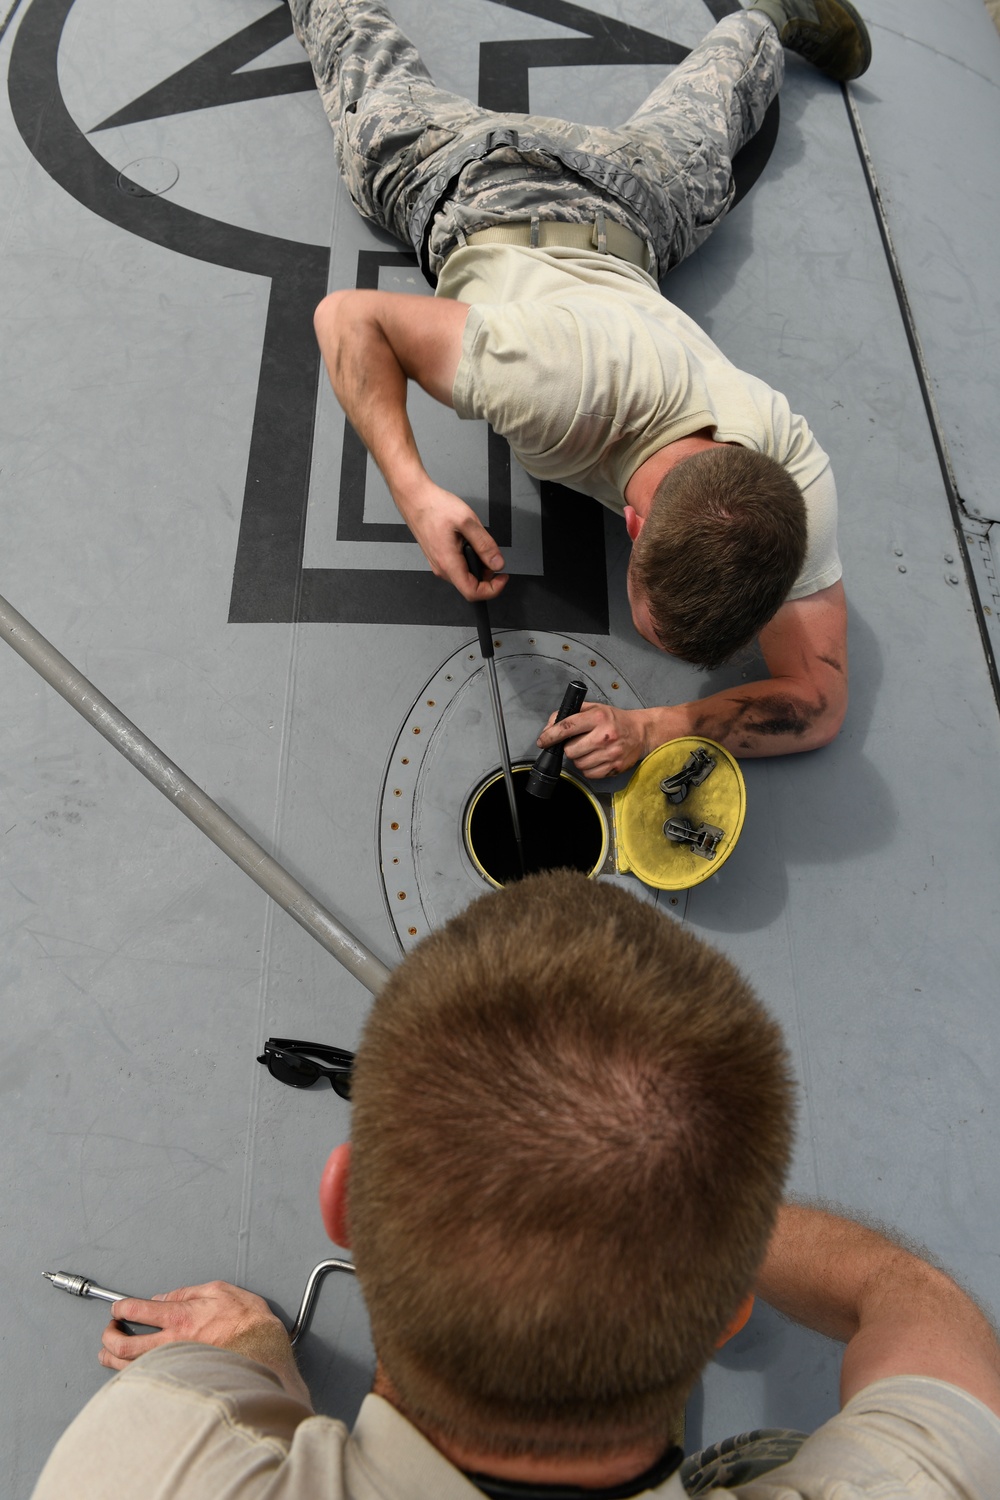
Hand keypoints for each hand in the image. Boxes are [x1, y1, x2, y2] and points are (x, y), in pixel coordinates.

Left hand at [99, 1281, 310, 1405]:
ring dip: (112, 1359)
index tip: (117, 1308)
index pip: (137, 1310)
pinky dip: (131, 1374)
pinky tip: (129, 1370)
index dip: (121, 1308)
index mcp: (179, 1316)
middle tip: (108, 1330)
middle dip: (108, 1336)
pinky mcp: (179, 1379)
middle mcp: (171, 1342)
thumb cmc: (246, 1322)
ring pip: (129, 1367)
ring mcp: (173, 1365)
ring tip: (107, 1353)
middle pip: (123, 1344)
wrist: (262, 1352)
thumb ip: (188, 1292)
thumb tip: (165, 1297)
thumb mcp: (219, 1290)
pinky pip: (146, 1379)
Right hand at [404, 483, 506, 601]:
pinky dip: (468, 559)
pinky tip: (467, 542)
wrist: (415, 499)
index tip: (502, 577)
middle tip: (491, 553)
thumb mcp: (467, 522)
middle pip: (470, 585)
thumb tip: (497, 563)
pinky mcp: (438, 558)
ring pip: (464, 576)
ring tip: (475, 542)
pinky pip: (457, 567)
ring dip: (477, 565)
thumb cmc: (435, 507)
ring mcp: (438, 564)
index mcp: (448, 563)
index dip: (492, 589)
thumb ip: (484, 545)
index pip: (473, 592)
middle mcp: (441, 568)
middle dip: (486, 574)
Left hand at [537, 702, 648, 778]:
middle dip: (570, 747)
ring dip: (579, 758)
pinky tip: (596, 758)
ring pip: (578, 764)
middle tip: (578, 742)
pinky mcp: (614, 767)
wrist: (641, 732)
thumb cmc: (615, 720)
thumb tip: (548, 729)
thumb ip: (569, 714)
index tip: (543, 741)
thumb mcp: (594, 708)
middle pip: (570, 750)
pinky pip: (589, 773)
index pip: (566, 727)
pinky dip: (588, 768)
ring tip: (590, 749)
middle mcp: (604, 736)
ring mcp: (610, 753)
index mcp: (598, 717)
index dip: (550, 736)